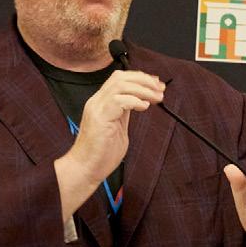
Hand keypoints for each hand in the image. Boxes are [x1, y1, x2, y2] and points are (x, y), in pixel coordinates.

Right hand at [55, 70, 164, 218]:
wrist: (85, 169)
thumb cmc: (101, 154)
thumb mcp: (118, 128)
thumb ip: (125, 114)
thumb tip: (140, 102)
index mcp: (101, 103)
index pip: (120, 79)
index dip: (140, 78)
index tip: (156, 84)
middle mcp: (97, 102)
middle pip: (121, 77)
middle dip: (144, 79)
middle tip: (160, 88)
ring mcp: (97, 108)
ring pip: (121, 85)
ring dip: (143, 89)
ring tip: (157, 97)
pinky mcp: (100, 118)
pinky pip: (119, 100)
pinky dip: (135, 101)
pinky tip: (144, 106)